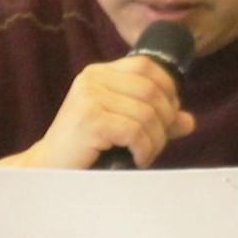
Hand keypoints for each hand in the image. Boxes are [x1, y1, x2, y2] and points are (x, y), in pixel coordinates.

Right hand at [0, 55, 194, 168]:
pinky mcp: (90, 120)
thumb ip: (153, 120)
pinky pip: (135, 131)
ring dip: (154, 140)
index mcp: (99, 73)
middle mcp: (93, 79)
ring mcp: (90, 97)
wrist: (48, 171)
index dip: (168, 89)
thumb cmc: (85, 150)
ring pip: (147, 114)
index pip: (148, 66)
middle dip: (164, 121)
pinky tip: (136, 160)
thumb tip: (189, 121)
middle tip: (155, 144)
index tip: (167, 117)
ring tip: (143, 155)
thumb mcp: (121, 128)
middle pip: (153, 91)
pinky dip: (143, 149)